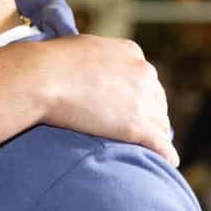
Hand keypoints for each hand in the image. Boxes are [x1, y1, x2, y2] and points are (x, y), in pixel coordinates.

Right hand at [40, 35, 177, 165]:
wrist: (42, 78)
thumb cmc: (49, 62)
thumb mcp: (80, 48)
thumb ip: (95, 58)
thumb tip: (89, 64)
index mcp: (131, 53)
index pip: (145, 77)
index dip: (139, 94)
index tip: (132, 106)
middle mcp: (143, 72)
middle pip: (157, 100)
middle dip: (150, 114)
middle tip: (142, 129)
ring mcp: (142, 99)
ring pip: (161, 122)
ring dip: (156, 134)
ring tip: (152, 149)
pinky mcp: (136, 125)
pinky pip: (161, 144)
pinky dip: (166, 154)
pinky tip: (168, 162)